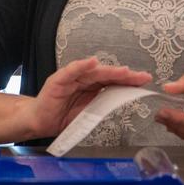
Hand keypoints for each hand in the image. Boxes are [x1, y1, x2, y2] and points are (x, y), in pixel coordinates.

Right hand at [23, 57, 151, 137]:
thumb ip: (103, 105)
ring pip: (93, 72)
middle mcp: (84, 79)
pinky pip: (71, 71)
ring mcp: (71, 78)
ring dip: (109, 71)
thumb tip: (122, 101)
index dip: (129, 81)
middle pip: (107, 75)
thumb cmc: (61, 116)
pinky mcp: (58, 80)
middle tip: (142, 77)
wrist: (38, 121)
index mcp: (92, 87)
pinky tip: (93, 63)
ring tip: (124, 71)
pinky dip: (81, 66)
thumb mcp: (87, 113)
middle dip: (125, 76)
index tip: (144, 81)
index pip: (113, 82)